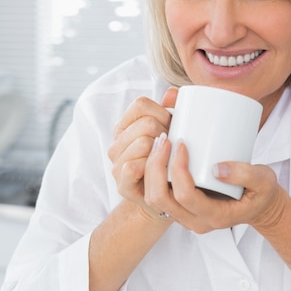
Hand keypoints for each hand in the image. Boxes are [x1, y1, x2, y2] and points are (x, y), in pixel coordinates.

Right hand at [107, 88, 177, 217]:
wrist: (165, 199)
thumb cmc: (168, 163)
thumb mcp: (170, 133)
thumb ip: (170, 110)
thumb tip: (174, 92)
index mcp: (125, 127)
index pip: (140, 104)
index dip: (162, 111)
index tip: (173, 126)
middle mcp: (117, 144)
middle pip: (146, 124)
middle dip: (167, 133)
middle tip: (174, 147)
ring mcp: (117, 164)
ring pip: (142, 143)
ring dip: (162, 152)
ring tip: (169, 160)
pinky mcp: (122, 184)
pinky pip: (134, 166)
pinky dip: (149, 167)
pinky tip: (161, 172)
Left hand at [144, 138, 286, 232]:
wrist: (259, 206)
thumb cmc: (261, 193)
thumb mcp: (264, 181)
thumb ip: (247, 174)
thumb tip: (216, 168)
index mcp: (215, 216)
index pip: (185, 196)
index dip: (178, 169)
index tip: (181, 144)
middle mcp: (195, 220)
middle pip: (160, 199)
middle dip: (156, 167)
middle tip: (164, 139)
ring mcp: (185, 216)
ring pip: (154, 198)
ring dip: (150, 169)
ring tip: (159, 142)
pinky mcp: (180, 207)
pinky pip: (156, 194)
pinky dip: (152, 173)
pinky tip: (157, 151)